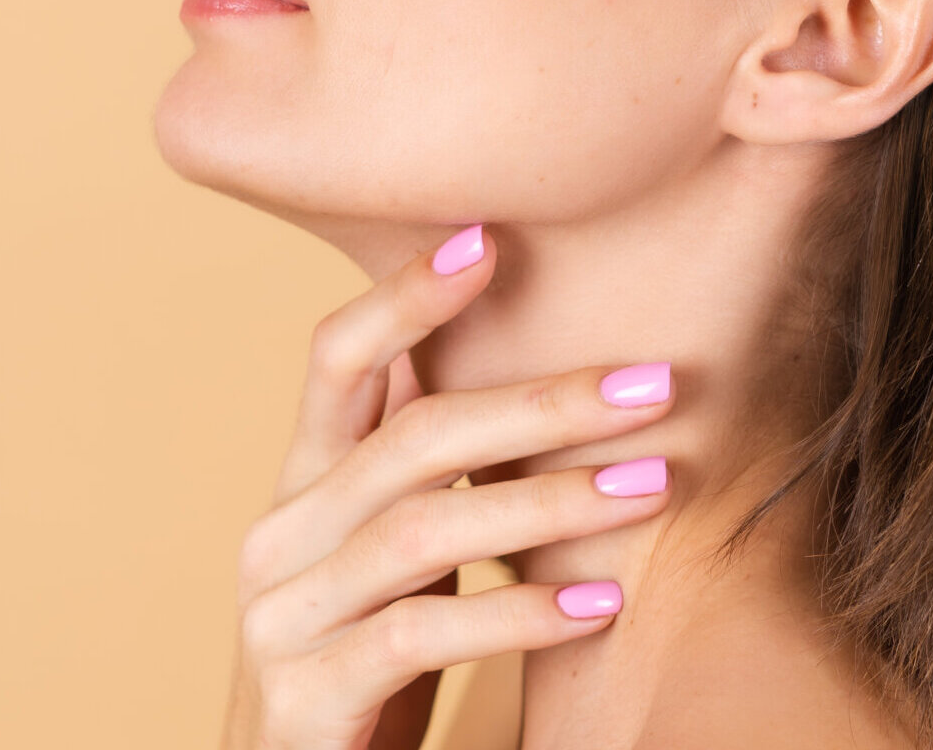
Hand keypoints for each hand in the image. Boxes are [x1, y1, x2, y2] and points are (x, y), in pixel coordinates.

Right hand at [218, 223, 676, 749]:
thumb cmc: (361, 671)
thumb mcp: (387, 557)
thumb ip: (411, 466)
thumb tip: (451, 346)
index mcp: (301, 488)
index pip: (336, 360)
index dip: (406, 296)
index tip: (491, 238)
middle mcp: (279, 536)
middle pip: (410, 436)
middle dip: (540, 401)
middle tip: (654, 384)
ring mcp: (283, 616)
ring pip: (424, 527)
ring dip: (550, 500)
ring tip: (653, 484)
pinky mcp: (307, 694)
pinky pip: (420, 633)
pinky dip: (518, 614)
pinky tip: (600, 605)